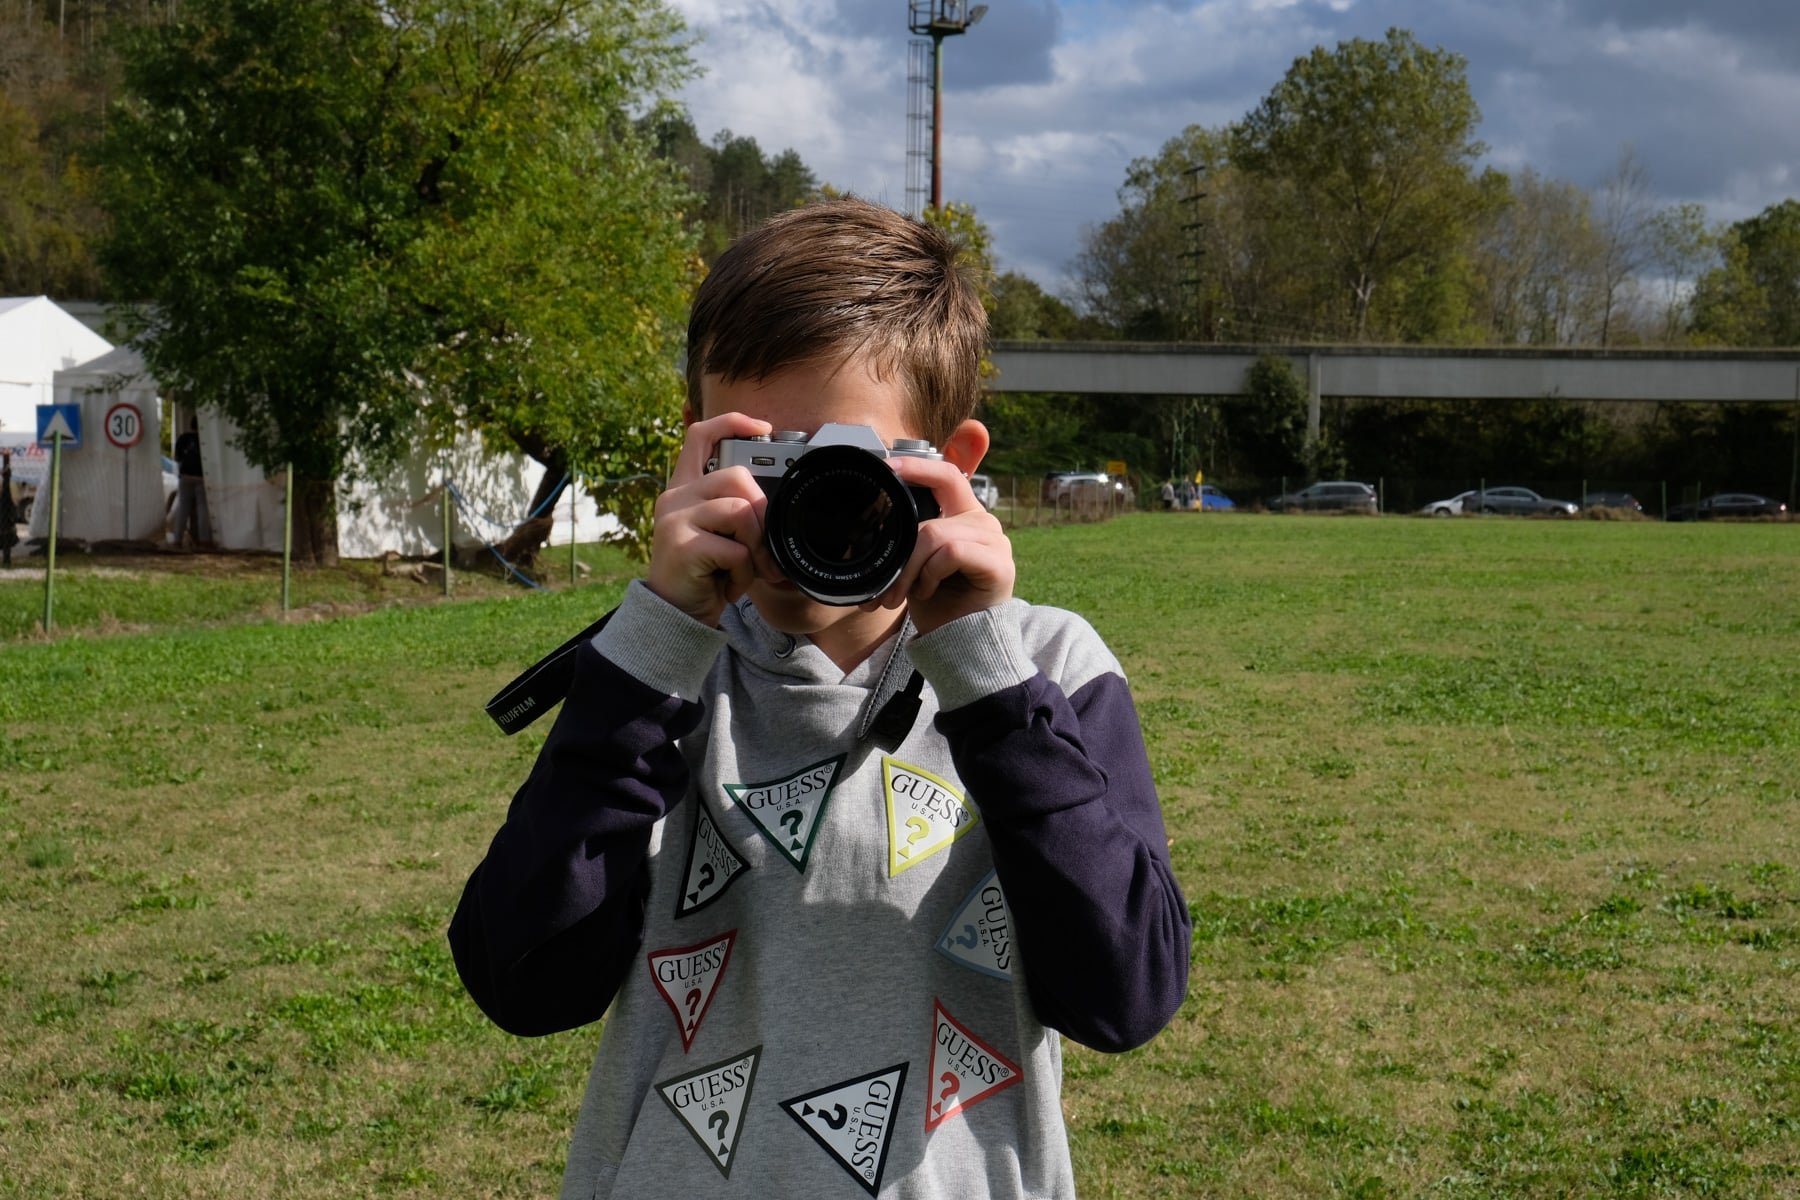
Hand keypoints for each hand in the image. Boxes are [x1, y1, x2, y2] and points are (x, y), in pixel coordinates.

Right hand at [646, 412, 777, 625]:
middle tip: (761, 548)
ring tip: (742, 569)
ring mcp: (674, 519)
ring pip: (740, 512)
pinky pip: (735, 550)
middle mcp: (675, 497)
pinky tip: (726, 584)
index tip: (763, 428)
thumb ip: (738, 509)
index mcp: (685, 488)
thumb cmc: (706, 573)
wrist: (676, 615)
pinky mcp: (680, 546)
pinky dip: (743, 573)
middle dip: (761, 513)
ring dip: (754, 547)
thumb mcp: (722, 535)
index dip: (732, 423)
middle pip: (736, 477)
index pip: (700, 436)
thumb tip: (778, 500)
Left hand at [864, 457, 1014, 635]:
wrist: (958, 645)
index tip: (887, 467)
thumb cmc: (937, 604)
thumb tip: (870, 519)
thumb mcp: (915, 563)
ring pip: (934, 534)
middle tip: (884, 570)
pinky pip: (950, 553)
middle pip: (937, 502)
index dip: (917, 466)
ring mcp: (995, 542)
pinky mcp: (999, 564)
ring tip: (900, 595)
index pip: (945, 474)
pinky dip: (929, 574)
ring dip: (909, 568)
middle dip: (903, 532)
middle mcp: (983, 522)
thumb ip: (908, 537)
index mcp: (964, 516)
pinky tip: (927, 592)